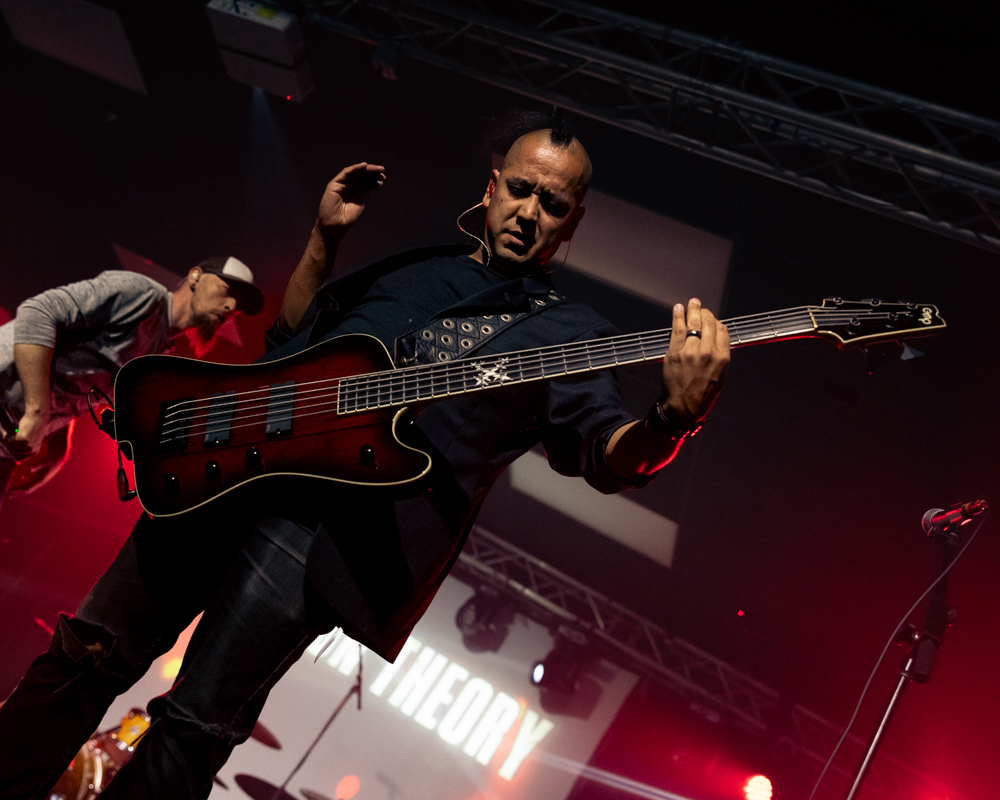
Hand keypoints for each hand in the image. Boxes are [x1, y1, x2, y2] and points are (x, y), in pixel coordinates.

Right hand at [5, 408, 48, 460]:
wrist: (38, 415)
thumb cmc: (33, 425)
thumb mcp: (32, 438)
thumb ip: (24, 446)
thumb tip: (13, 453)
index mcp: (34, 451)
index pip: (18, 458)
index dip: (12, 452)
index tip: (8, 445)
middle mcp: (31, 451)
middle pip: (11, 452)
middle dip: (7, 444)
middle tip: (6, 436)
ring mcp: (27, 446)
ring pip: (9, 446)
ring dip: (6, 439)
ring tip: (8, 432)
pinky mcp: (22, 439)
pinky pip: (8, 440)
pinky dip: (5, 435)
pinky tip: (9, 430)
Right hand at [317, 162, 385, 236]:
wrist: (336, 225)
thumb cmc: (347, 217)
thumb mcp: (361, 201)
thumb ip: (367, 191)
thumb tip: (378, 182)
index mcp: (355, 190)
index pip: (365, 181)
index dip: (374, 178)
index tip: (383, 177)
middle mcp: (348, 185)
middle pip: (361, 175)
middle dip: (372, 172)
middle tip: (382, 170)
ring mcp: (341, 184)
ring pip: (354, 172)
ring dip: (366, 169)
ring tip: (376, 169)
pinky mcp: (335, 184)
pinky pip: (345, 173)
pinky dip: (355, 168)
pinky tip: (364, 166)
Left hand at [660, 298, 729, 425]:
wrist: (684, 407)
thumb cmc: (703, 394)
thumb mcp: (721, 376)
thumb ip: (721, 356)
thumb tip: (719, 339)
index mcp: (722, 358)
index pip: (722, 330)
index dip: (717, 322)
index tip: (712, 321)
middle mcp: (708, 352)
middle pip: (709, 323)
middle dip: (705, 313)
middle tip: (701, 309)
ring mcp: (690, 351)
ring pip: (694, 323)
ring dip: (693, 309)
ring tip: (692, 302)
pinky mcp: (675, 352)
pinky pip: (677, 329)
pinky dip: (678, 316)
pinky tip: (678, 309)